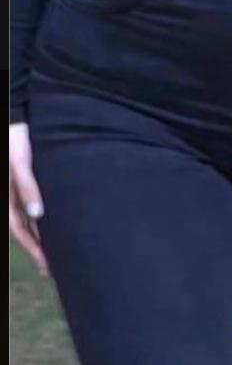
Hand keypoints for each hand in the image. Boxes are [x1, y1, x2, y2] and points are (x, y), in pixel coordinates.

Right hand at [9, 123, 49, 276]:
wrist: (18, 123)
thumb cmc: (17, 143)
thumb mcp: (20, 164)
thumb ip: (27, 186)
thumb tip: (38, 214)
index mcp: (10, 199)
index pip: (22, 231)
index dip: (35, 249)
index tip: (48, 266)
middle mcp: (16, 199)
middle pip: (28, 230)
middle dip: (40, 250)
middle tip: (56, 269)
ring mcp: (23, 193)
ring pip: (33, 221)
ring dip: (44, 238)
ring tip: (60, 254)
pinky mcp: (33, 183)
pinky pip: (37, 207)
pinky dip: (46, 220)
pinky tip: (60, 225)